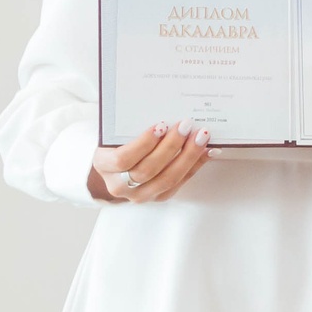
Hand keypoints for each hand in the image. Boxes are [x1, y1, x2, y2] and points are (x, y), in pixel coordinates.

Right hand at [90, 123, 211, 203]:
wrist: (117, 165)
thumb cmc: (118, 142)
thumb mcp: (117, 132)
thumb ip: (133, 125)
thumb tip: (167, 114)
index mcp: (104, 165)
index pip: (123, 158)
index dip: (144, 144)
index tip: (161, 125)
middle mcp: (120, 185)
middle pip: (148, 170)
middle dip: (171, 146)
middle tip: (186, 125)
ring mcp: (140, 194)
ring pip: (167, 179)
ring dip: (188, 156)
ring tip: (201, 137)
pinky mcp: (159, 196)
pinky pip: (180, 182)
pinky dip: (196, 165)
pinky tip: (207, 150)